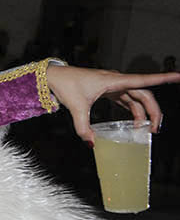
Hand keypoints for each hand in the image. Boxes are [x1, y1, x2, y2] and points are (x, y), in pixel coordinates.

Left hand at [47, 64, 179, 143]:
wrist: (53, 77)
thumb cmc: (65, 85)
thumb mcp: (75, 107)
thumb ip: (83, 127)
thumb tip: (92, 143)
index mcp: (114, 81)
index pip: (144, 80)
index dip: (163, 78)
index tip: (179, 76)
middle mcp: (117, 81)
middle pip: (143, 94)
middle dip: (152, 111)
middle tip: (154, 129)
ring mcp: (112, 85)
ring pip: (135, 98)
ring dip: (142, 113)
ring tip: (144, 130)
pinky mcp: (107, 89)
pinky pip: (125, 99)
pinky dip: (131, 110)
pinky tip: (133, 121)